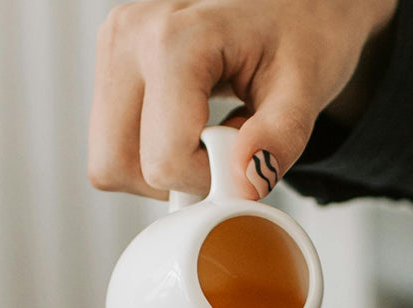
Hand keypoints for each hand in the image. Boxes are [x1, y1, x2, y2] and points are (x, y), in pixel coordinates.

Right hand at [89, 0, 397, 200]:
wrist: (290, 7)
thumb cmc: (300, 37)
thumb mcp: (305, 88)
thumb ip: (280, 138)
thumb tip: (246, 185)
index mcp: (173, 38)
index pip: (164, 159)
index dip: (208, 180)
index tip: (242, 158)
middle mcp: (129, 38)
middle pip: (116, 164)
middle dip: (172, 182)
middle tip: (220, 157)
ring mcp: (113, 50)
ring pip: (108, 161)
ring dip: (159, 172)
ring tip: (205, 140)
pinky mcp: (111, 67)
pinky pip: (113, 145)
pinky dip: (150, 155)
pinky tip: (186, 131)